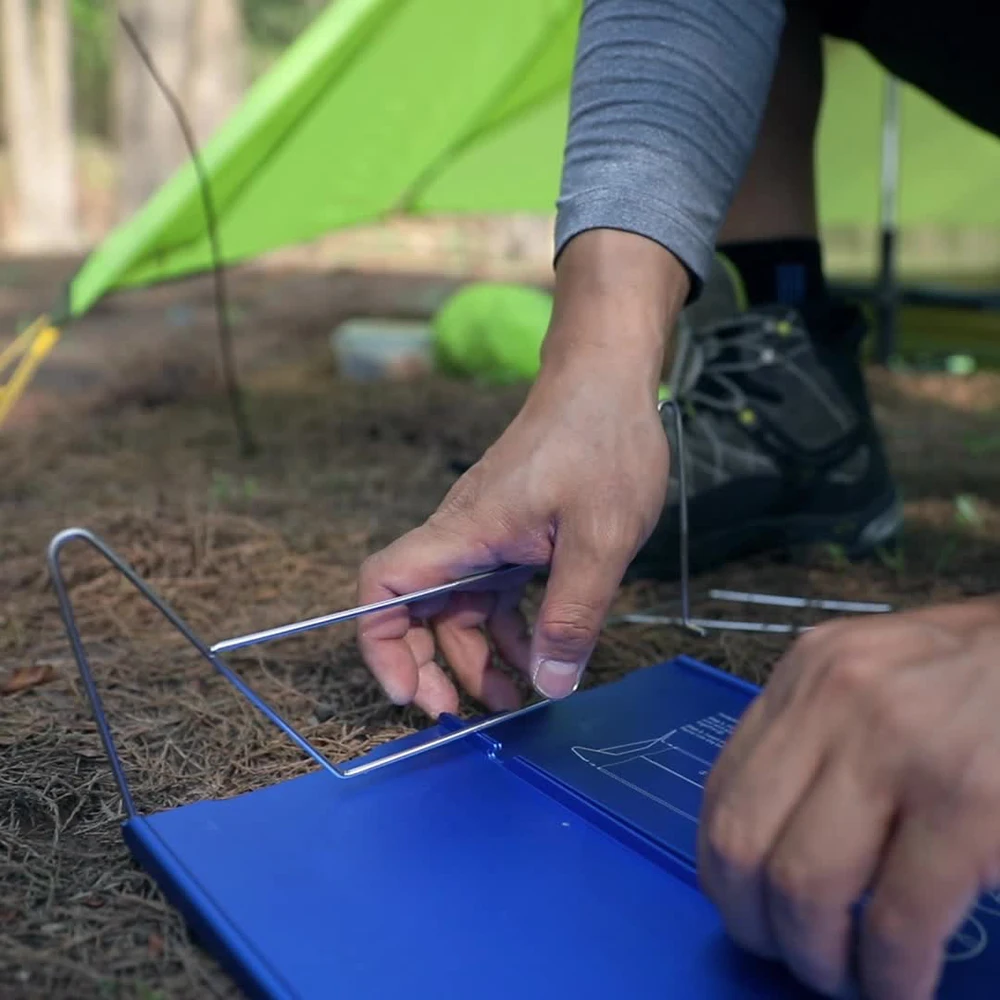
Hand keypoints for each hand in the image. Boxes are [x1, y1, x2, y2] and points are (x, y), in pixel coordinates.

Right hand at [356, 231, 686, 717]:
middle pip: (415, 611)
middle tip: (462, 716)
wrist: (608, 382)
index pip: (384, 587)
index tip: (411, 691)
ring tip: (514, 700)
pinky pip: (493, 595)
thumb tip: (550, 684)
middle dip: (430, 667)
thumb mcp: (601, 536)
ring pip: (458, 610)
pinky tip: (538, 656)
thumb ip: (573, 613)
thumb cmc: (602, 440)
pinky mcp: (513, 538)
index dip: (381, 644)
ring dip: (476, 658)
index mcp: (466, 532)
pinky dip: (508, 631)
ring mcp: (486, 538)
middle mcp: (464, 537)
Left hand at [697, 597, 999, 998]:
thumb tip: (775, 840)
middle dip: (756, 926)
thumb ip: (823, 736)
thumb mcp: (880, 677)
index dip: (723, 873)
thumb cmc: (985, 676)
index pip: (722, 789)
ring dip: (819, 959)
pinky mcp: (966, 803)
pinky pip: (896, 921)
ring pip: (803, 886)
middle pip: (742, 841)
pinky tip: (903, 985)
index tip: (748, 912)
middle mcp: (835, 700)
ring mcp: (896, 747)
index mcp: (808, 671)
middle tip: (797, 958)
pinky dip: (892, 976)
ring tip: (852, 979)